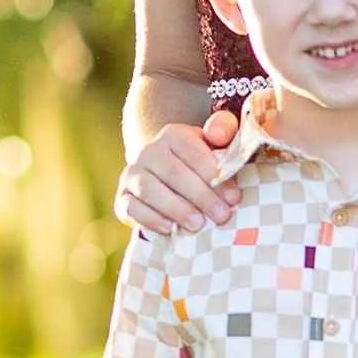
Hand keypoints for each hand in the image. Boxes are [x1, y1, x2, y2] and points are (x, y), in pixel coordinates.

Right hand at [114, 112, 240, 234]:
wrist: (172, 180)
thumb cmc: (204, 164)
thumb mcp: (219, 144)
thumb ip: (224, 129)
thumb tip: (215, 134)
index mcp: (174, 135)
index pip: (191, 150)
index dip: (213, 174)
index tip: (234, 197)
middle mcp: (149, 151)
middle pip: (173, 172)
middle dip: (201, 196)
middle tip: (222, 216)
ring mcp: (132, 175)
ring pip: (149, 190)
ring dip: (176, 208)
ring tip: (198, 225)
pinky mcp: (122, 198)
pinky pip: (131, 208)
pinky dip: (151, 219)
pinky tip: (170, 228)